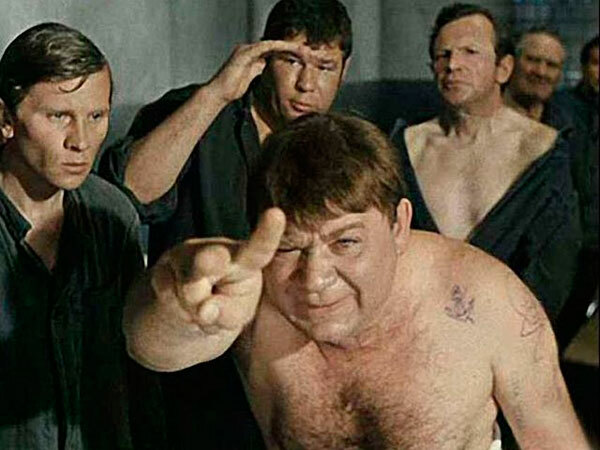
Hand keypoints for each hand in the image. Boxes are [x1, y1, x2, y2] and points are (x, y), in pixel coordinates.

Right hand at [150, 208, 285, 333]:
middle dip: (210, 261)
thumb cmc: (223, 306)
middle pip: (211, 258)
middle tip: (216, 261)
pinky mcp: (160, 270)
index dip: (267, 233)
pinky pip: (167, 297)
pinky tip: (181, 306)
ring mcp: (185, 257)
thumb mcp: (234, 316)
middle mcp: (215, 250)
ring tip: (199, 311)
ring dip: (193, 307)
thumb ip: (227, 314)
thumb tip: (204, 309)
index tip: (276, 214)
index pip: (258, 250)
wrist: (183, 310)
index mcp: (245, 260)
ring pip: (187, 287)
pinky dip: (176, 311)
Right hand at [210, 40, 303, 103]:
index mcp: (251, 56)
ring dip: (286, 46)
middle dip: (289, 48)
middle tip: (304, 51)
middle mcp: (249, 50)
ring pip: (271, 44)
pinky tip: (287, 48)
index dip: (286, 54)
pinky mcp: (244, 53)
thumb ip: (258, 72)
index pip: (272, 52)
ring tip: (300, 49)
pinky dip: (276, 47)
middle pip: (273, 46)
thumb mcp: (250, 79)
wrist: (219, 93)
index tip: (300, 58)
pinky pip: (264, 47)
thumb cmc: (232, 89)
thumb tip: (267, 71)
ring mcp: (246, 50)